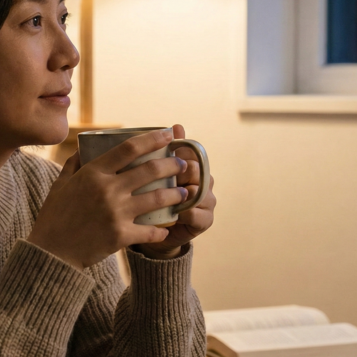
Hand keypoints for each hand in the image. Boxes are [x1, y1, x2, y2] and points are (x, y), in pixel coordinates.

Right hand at [27, 129, 187, 269]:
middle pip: (150, 170)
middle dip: (172, 164)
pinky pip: (151, 230)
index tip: (168, 134)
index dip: (153, 139)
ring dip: (176, 194)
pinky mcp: (121, 235)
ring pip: (158, 198)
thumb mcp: (60, 185)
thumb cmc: (54, 217)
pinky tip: (166, 228)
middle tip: (183, 164)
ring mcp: (116, 212)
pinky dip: (161, 230)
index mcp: (93, 173)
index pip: (129, 148)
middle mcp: (107, 189)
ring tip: (185, 192)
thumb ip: (73, 165)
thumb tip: (83, 149)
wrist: (52, 253)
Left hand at [133, 124, 216, 259]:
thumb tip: (176, 125)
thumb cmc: (150, 198)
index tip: (163, 154)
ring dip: (182, 193)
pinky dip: (184, 213)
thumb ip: (161, 151)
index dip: (178, 152)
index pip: (192, 152)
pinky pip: (197, 214)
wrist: (152, 231)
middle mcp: (204, 181)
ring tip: (164, 195)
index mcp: (194, 165)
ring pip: (199, 191)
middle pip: (196, 169)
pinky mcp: (205, 220)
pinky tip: (172, 215)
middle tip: (158, 176)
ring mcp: (207, 201)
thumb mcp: (151, 174)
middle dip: (179, 171)